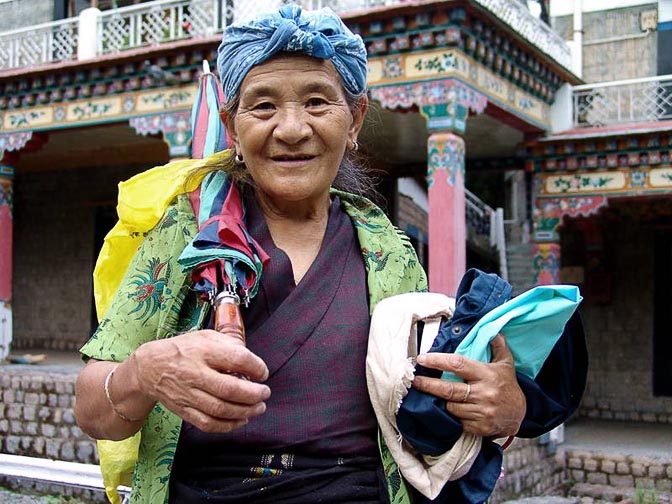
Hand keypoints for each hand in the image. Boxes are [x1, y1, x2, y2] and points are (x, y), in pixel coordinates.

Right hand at [126, 329, 270, 432]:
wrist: (150, 368)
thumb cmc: (184, 350)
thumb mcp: (206, 337)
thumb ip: (229, 344)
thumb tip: (252, 360)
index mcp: (203, 351)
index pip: (236, 358)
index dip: (255, 367)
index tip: (263, 372)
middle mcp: (195, 373)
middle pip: (229, 389)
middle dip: (253, 394)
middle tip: (265, 393)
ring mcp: (188, 394)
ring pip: (220, 409)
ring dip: (245, 411)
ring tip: (259, 408)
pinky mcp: (184, 411)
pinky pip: (208, 424)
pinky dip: (228, 425)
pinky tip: (241, 420)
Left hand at [412, 334, 525, 437]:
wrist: (520, 414)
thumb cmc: (507, 385)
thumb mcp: (505, 363)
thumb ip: (498, 345)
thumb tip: (492, 329)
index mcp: (487, 374)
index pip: (458, 364)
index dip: (438, 360)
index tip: (423, 358)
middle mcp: (484, 393)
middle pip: (448, 389)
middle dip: (428, 384)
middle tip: (414, 380)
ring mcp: (481, 412)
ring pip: (450, 406)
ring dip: (439, 401)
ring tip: (430, 395)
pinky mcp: (479, 428)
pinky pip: (456, 421)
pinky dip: (448, 415)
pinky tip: (443, 409)